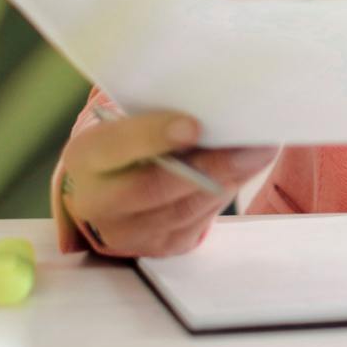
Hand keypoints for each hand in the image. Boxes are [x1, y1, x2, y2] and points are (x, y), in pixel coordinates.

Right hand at [58, 111, 275, 257]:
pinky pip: (198, 223)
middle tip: (252, 144)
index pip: (116, 145)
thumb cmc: (125, 139)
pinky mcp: (159, 246)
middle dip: (210, 165)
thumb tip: (204, 100)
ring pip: (183, 209)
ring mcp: (127, 232)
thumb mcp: (123, 119)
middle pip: (155, 187)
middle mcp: (97, 202)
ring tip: (262, 152)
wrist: (106, 189)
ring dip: (229, 180)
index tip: (194, 125)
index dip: (154, 136)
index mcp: (85, 158)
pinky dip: (226, 194)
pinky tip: (247, 171)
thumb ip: (152, 111)